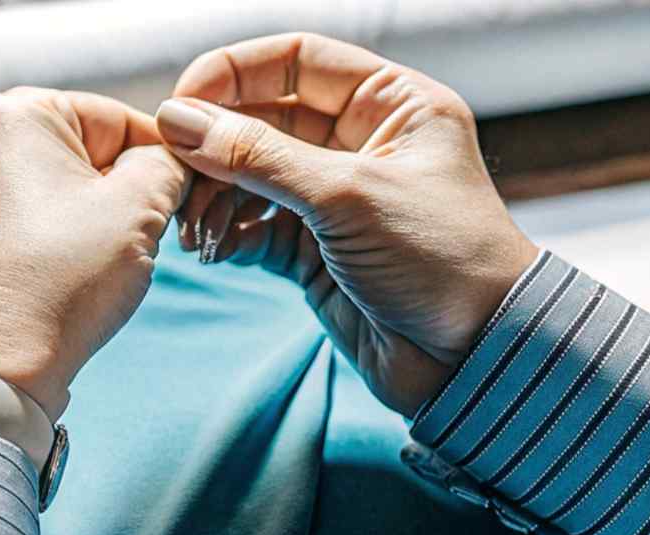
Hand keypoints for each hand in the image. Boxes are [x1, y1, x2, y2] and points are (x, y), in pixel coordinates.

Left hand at [0, 87, 186, 420]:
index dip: (161, 158)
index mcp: (11, 113)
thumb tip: (170, 160)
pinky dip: (54, 232)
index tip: (186, 196)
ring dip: (91, 209)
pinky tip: (71, 267)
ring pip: (53, 181)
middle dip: (121, 184)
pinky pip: (21, 213)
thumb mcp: (141, 206)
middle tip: (151, 228)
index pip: (117, 118)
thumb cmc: (65, 280)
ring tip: (107, 254)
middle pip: (81, 147)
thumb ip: (167, 162)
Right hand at [155, 33, 538, 415]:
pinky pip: (256, 226)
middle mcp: (364, 142)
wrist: (475, 360)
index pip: (298, 60)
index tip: (183, 102)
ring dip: (215, 196)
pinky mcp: (318, 250)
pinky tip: (214, 250)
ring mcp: (337, 198)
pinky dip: (230, 234)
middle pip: (265, 117)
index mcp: (393, 104)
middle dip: (215, 146)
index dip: (235, 73)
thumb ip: (260, 156)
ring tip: (194, 229)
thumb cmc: (444, 261)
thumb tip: (180, 120)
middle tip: (174, 174)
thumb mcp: (349, 196)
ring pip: (252, 175)